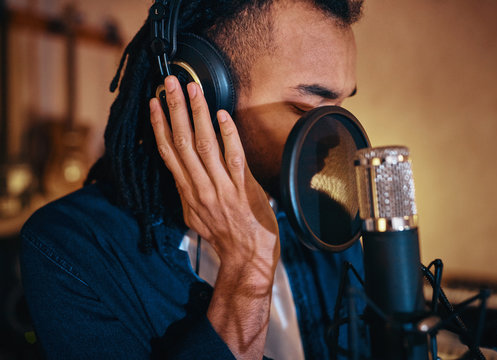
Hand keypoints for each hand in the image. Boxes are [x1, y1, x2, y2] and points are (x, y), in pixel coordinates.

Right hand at [149, 76, 279, 273]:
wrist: (246, 257)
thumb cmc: (224, 235)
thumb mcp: (196, 215)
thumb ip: (188, 191)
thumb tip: (180, 171)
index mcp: (186, 191)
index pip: (168, 152)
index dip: (159, 126)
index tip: (154, 103)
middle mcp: (199, 187)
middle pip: (182, 142)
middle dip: (174, 110)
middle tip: (170, 84)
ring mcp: (220, 187)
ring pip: (205, 145)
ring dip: (198, 115)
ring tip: (193, 90)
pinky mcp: (243, 188)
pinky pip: (234, 157)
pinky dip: (228, 135)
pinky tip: (222, 116)